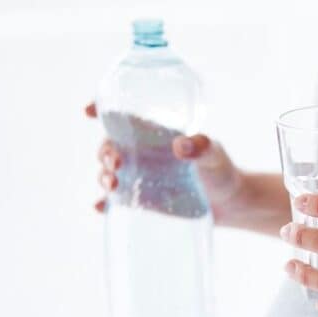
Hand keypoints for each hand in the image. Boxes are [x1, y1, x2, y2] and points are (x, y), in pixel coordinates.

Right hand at [85, 102, 248, 222]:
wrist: (228, 205)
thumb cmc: (221, 171)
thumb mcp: (215, 156)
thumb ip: (202, 147)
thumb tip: (180, 146)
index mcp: (155, 134)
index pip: (123, 117)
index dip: (102, 110)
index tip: (89, 110)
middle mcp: (142, 154)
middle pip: (109, 146)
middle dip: (104, 152)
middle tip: (116, 164)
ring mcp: (139, 178)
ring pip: (108, 172)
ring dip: (103, 176)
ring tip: (112, 186)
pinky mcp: (140, 200)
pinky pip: (115, 200)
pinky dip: (104, 203)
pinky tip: (100, 206)